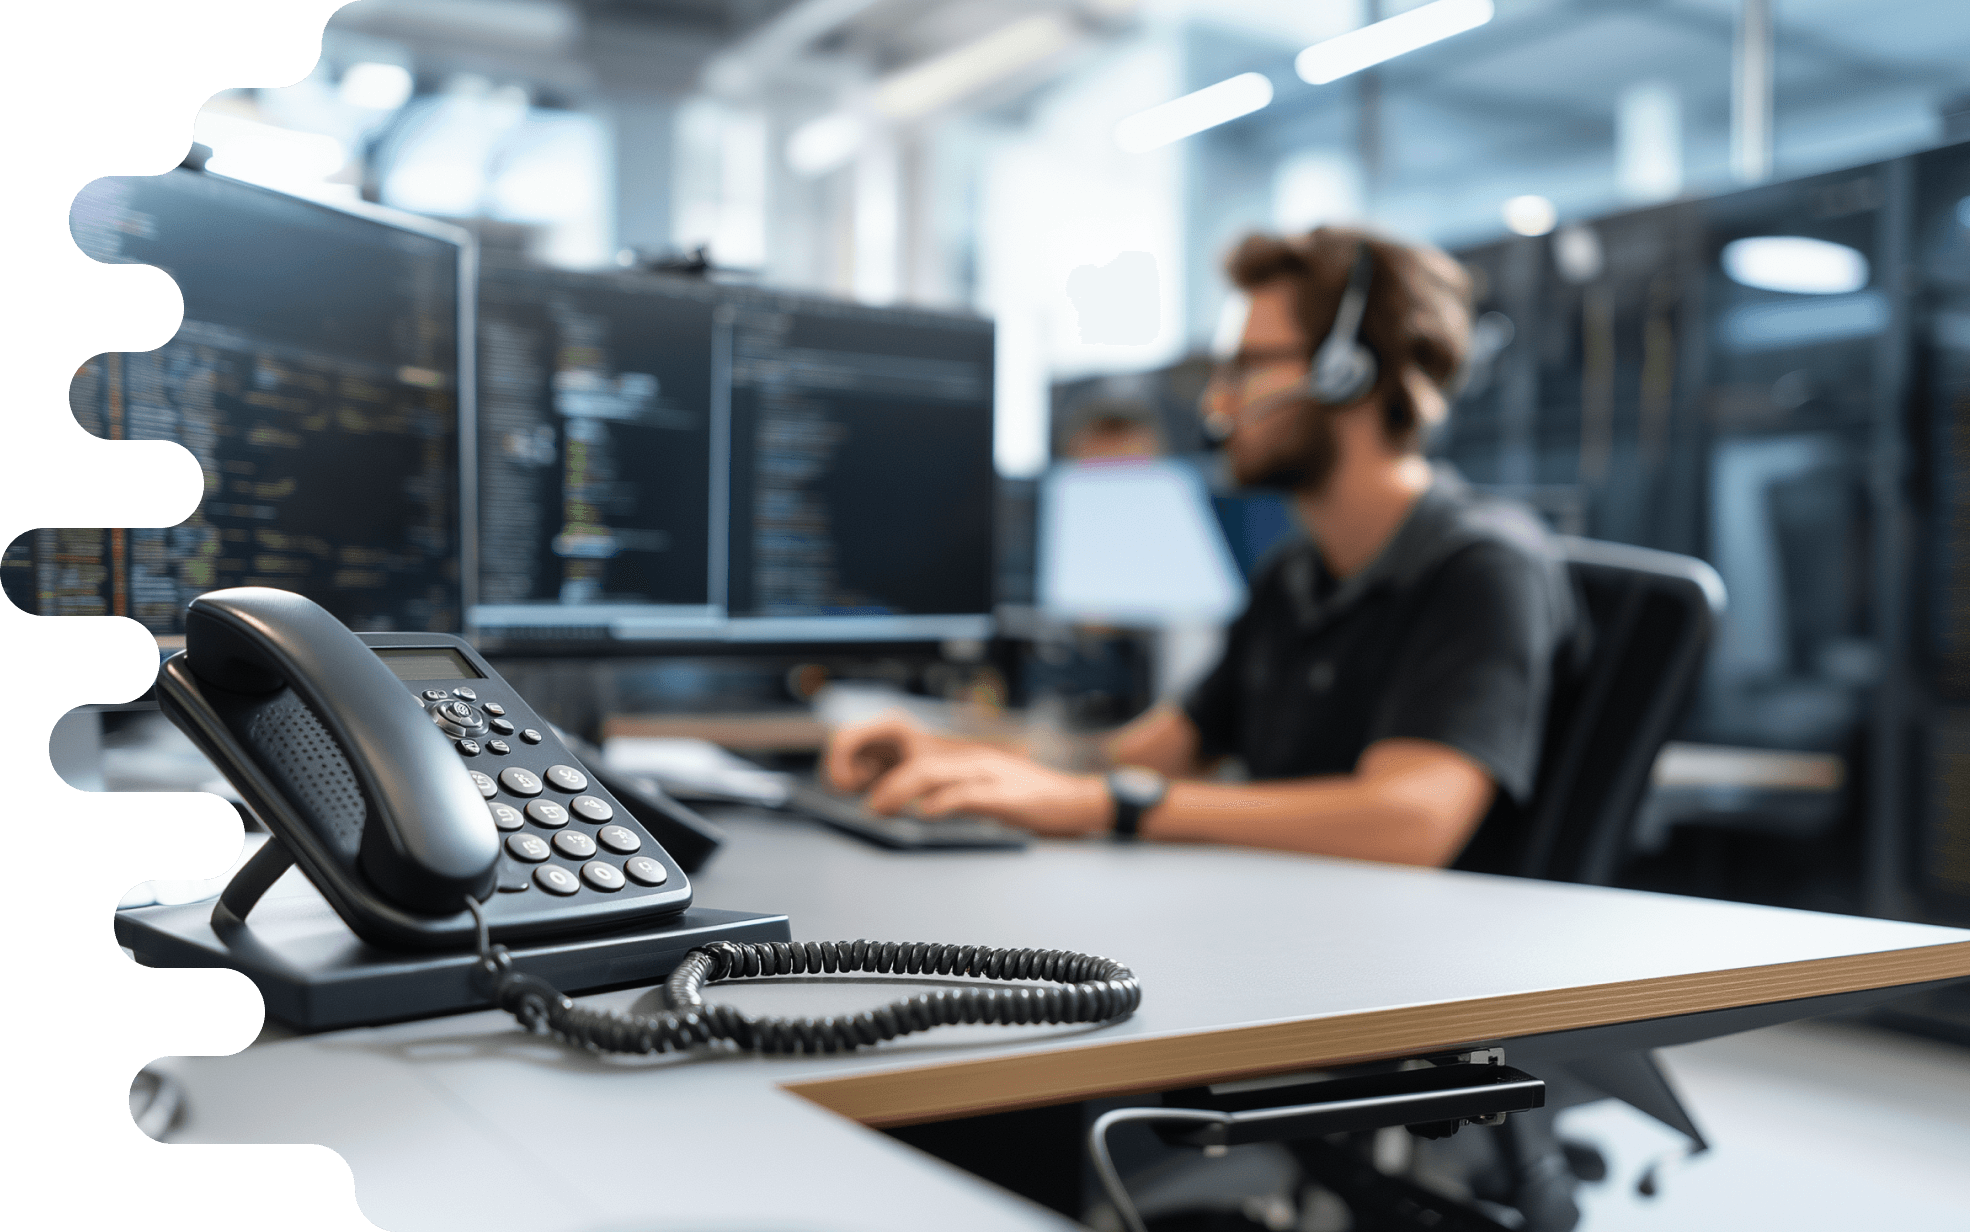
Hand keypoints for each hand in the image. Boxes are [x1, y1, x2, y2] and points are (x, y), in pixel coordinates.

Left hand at [824, 714, 1111, 835]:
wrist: (1073, 799)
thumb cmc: (1017, 794)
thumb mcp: (962, 781)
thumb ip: (923, 781)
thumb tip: (872, 792)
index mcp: (945, 749)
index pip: (887, 728)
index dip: (854, 744)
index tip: (840, 778)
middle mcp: (957, 752)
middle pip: (897, 732)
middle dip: (860, 748)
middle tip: (843, 784)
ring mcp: (982, 771)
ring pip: (928, 767)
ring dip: (894, 787)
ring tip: (877, 808)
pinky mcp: (1005, 795)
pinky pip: (968, 794)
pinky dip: (943, 803)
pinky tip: (927, 815)